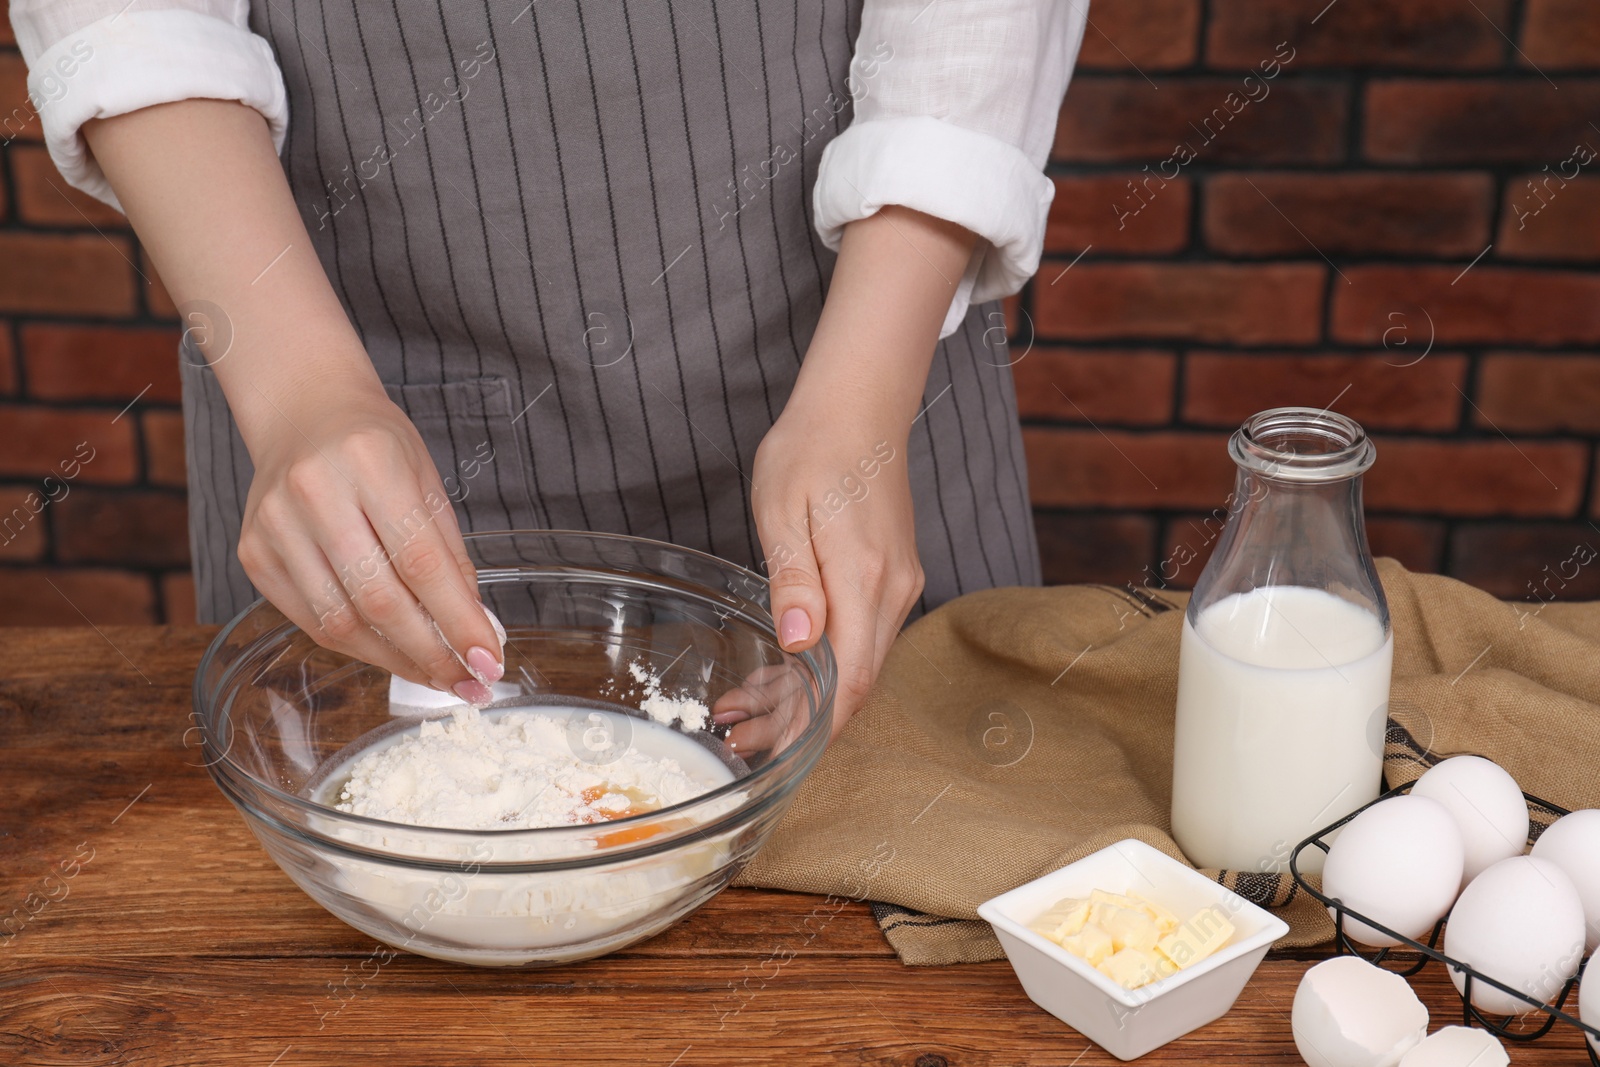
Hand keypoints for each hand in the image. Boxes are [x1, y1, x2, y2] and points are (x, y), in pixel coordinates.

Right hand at [236, 366, 502, 700]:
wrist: (302, 411)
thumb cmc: (375, 445)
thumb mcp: (428, 482)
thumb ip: (450, 556)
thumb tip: (476, 630)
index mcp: (371, 462)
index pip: (421, 561)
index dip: (458, 621)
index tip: (489, 661)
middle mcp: (314, 492)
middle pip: (378, 600)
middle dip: (431, 654)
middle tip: (468, 681)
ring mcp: (274, 525)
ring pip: (340, 622)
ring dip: (396, 660)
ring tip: (436, 673)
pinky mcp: (252, 554)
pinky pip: (310, 621)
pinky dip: (358, 645)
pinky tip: (391, 651)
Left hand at [733, 205, 975, 744]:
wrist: (857, 405)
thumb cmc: (812, 448)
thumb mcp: (783, 510)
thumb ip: (793, 581)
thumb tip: (801, 645)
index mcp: (863, 577)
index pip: (852, 678)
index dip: (814, 726)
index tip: (774, 754)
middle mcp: (891, 589)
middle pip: (853, 682)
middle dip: (796, 721)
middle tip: (737, 738)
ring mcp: (894, 585)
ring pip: (853, 663)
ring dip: (801, 696)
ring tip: (739, 713)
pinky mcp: (886, 577)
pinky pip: (855, 636)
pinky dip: (816, 664)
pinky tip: (775, 671)